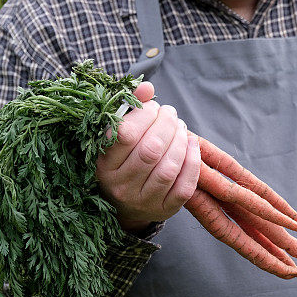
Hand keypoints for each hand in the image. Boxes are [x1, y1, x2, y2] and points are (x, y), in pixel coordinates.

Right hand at [96, 82, 200, 232]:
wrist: (122, 206)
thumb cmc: (121, 161)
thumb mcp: (117, 136)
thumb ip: (130, 109)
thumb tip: (147, 86)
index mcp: (103, 165)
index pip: (125, 134)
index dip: (144, 114)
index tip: (153, 107)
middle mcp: (120, 186)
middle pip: (150, 150)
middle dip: (167, 125)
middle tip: (171, 114)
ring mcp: (142, 201)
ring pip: (168, 169)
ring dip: (181, 142)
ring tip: (181, 128)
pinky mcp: (163, 210)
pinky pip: (183, 187)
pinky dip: (193, 163)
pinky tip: (192, 146)